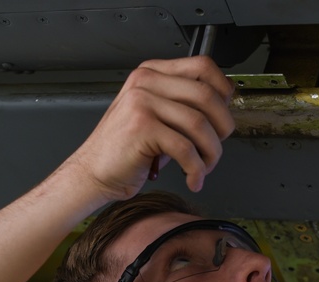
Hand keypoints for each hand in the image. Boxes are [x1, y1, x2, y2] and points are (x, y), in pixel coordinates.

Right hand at [66, 56, 235, 200]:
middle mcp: (146, 82)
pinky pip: (185, 148)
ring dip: (211, 153)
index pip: (203, 67)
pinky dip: (196, 169)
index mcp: (152, 73)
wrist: (93, 173)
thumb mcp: (156, 118)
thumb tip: (223, 111)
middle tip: (216, 147)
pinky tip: (193, 179)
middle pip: (207, 95)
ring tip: (204, 167)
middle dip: (222, 127)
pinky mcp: (141, 127)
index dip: (224, 90)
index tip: (225, 113)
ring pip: (199, 124)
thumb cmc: (125, 151)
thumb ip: (183, 107)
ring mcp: (142, 102)